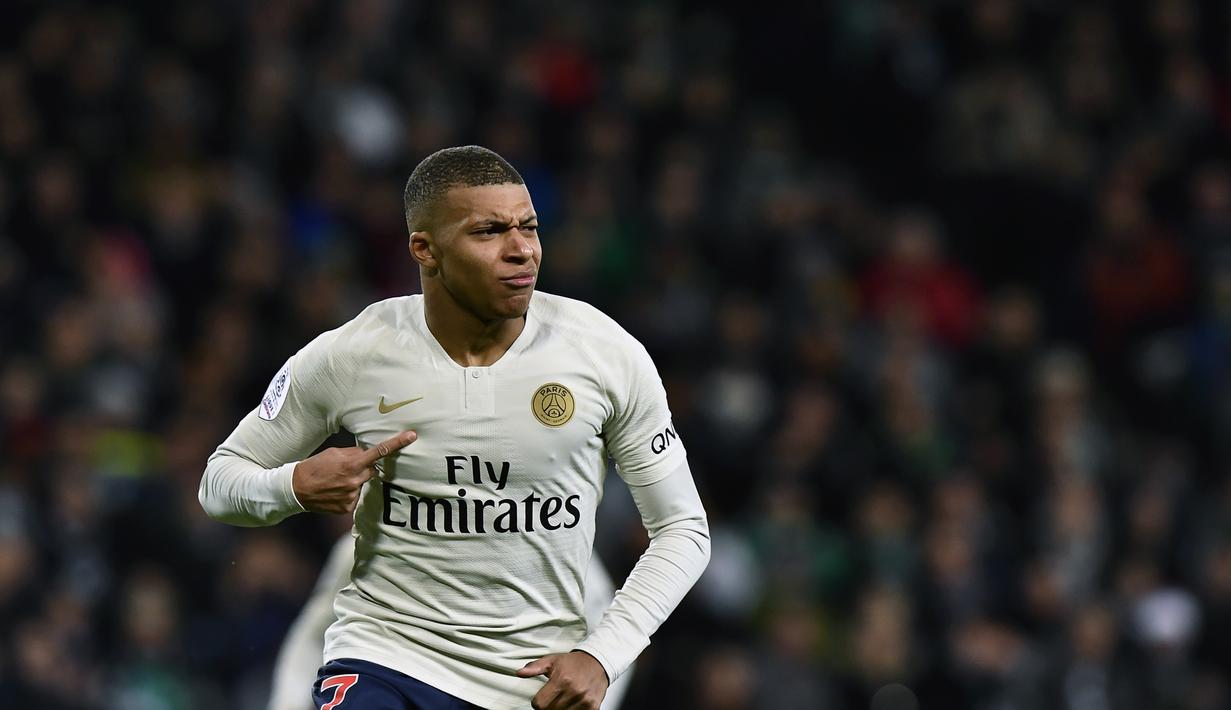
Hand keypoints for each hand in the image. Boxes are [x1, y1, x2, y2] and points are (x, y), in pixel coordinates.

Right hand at [291, 431, 416, 513]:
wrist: (295, 489)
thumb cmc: (314, 467)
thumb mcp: (334, 453)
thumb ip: (354, 454)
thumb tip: (368, 454)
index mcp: (352, 464)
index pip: (380, 452)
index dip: (397, 443)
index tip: (412, 436)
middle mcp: (355, 481)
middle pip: (372, 470)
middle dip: (363, 467)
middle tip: (346, 468)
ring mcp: (352, 496)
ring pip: (362, 484)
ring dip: (353, 481)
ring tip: (334, 481)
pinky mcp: (347, 508)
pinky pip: (355, 497)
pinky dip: (347, 493)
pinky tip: (334, 492)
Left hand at [516, 651, 608, 709]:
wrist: (598, 662)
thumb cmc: (574, 662)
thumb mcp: (552, 661)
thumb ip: (535, 667)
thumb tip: (519, 672)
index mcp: (562, 679)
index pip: (540, 704)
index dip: (537, 703)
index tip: (541, 698)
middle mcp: (574, 691)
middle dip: (548, 706)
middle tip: (553, 698)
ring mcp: (584, 700)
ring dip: (560, 709)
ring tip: (563, 700)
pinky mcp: (592, 707)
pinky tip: (572, 704)